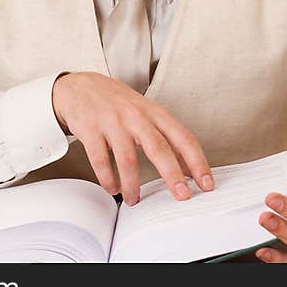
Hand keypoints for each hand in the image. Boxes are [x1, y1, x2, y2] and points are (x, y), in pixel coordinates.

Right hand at [51, 71, 214, 205]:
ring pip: (128, 160)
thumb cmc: (117, 102)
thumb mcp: (146, 113)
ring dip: (132, 185)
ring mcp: (113, 122)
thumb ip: (166, 138)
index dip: (197, 162)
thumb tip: (188, 168)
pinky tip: (112, 187)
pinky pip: (101, 160)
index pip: (183, 138)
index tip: (206, 182)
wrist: (79, 86)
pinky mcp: (91, 130)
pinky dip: (108, 179)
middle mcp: (136, 116)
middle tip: (182, 196)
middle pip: (159, 148)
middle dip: (173, 175)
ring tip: (134, 199)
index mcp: (155, 113)